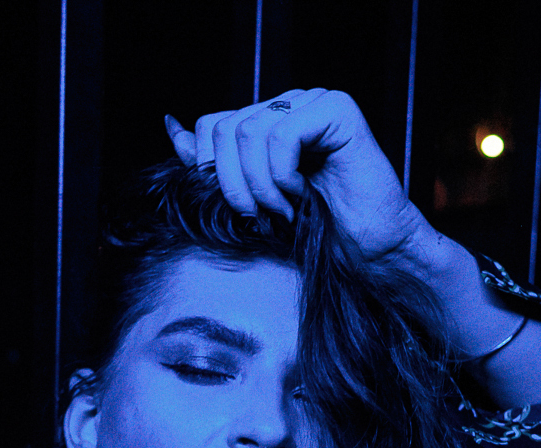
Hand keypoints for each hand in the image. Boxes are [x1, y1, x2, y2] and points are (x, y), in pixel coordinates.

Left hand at [165, 89, 433, 267]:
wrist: (370, 252)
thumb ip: (212, 162)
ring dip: (261, 185)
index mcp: (270, 119)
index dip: (212, 171)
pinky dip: (284, 174)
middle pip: (226, 128)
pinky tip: (303, 193)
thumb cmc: (317, 231)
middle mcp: (292, 102)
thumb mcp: (249, 198)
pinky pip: (282, 135)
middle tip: (263, 214)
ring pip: (250, 131)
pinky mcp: (338, 111)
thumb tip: (170, 125)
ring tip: (285, 208)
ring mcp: (316, 102)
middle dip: (235, 184)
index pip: (211, 125)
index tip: (241, 208)